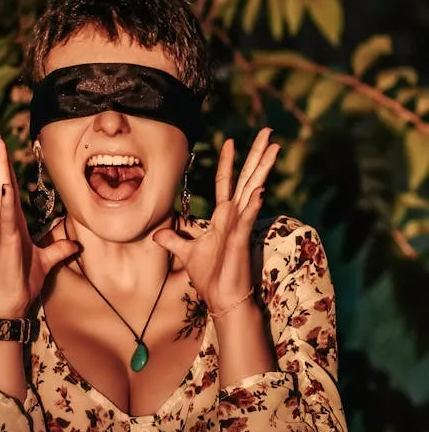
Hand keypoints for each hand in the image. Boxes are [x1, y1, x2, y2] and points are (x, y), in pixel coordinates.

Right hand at [0, 128, 77, 316]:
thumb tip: (73, 242)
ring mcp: (3, 229)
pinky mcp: (6, 241)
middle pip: (0, 181)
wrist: (11, 303)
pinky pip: (6, 217)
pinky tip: (4, 184)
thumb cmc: (22, 282)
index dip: (5, 165)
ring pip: (1, 191)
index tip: (0, 143)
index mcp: (13, 222)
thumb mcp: (47, 261)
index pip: (9, 187)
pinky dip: (5, 200)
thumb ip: (59, 249)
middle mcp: (5, 220)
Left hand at [153, 128, 279, 313]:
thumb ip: (174, 240)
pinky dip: (253, 204)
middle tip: (269, 132)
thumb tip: (158, 234)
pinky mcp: (240, 240)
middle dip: (257, 155)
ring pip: (252, 190)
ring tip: (274, 148)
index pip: (226, 182)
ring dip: (262, 169)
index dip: (228, 162)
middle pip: (247, 178)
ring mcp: (240, 226)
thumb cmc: (211, 276)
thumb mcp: (186, 253)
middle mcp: (235, 216)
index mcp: (223, 216)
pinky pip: (247, 218)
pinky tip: (258, 189)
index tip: (229, 141)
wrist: (222, 299)